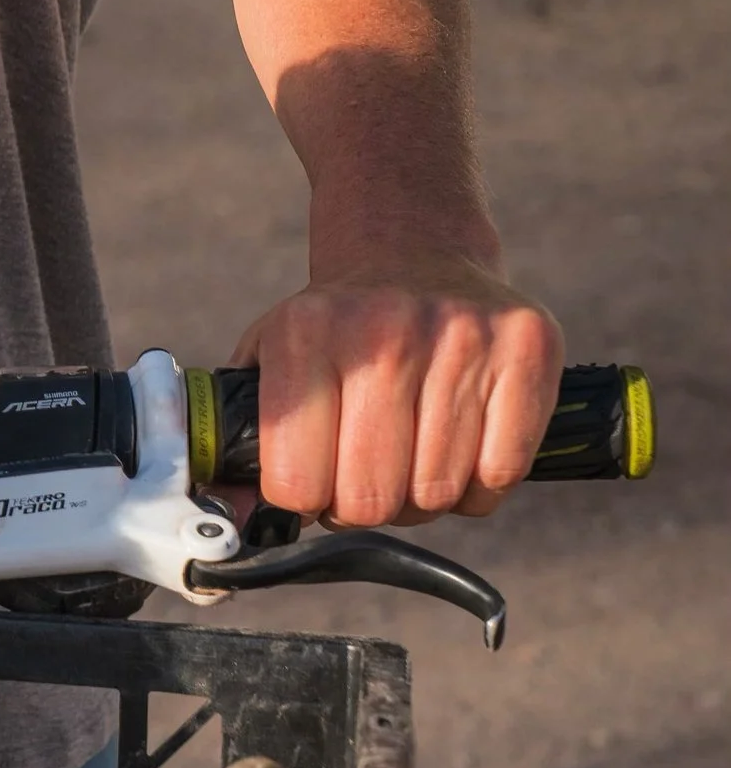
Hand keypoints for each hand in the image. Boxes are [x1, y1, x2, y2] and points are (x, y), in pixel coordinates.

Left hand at [235, 252, 564, 523]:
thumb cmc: (335, 324)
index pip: (297, 481)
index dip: (304, 499)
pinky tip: (459, 446)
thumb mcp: (270, 358)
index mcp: (305, 333)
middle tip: (365, 474)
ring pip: (438, 494)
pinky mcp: (527, 347)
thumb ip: (240, 439)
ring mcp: (462, 336)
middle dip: (364, 505)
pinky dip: (479, 485)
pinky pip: (500, 474)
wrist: (410, 246)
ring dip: (422, 496)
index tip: (313, 481)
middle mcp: (384, 331)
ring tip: (410, 453)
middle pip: (371, 498)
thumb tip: (240, 522)